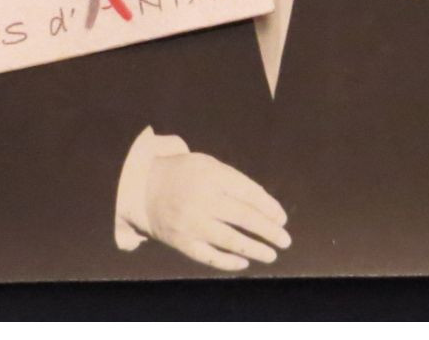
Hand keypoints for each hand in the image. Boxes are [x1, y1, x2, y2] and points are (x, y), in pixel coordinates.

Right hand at [145, 151, 290, 270]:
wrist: (142, 188)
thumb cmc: (184, 175)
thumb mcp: (207, 165)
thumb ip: (234, 182)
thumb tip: (266, 207)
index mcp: (211, 175)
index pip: (249, 193)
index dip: (269, 207)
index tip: (282, 219)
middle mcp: (202, 199)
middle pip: (244, 217)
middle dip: (269, 230)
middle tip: (285, 240)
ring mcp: (191, 223)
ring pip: (230, 240)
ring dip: (255, 249)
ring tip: (272, 254)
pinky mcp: (182, 241)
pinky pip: (209, 256)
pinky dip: (228, 262)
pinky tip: (244, 263)